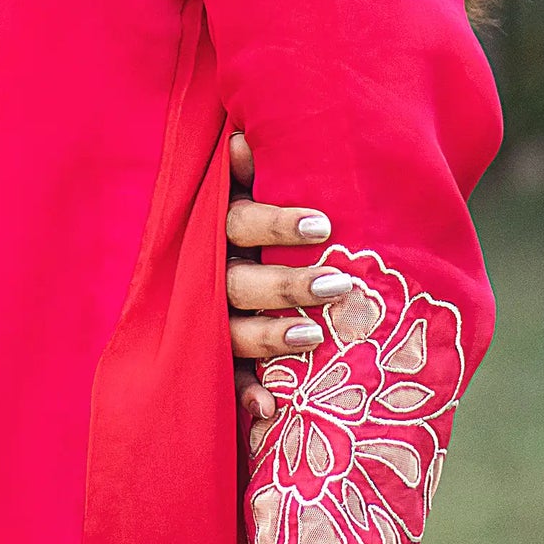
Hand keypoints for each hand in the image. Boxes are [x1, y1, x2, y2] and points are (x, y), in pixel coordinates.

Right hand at [226, 127, 351, 427]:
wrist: (210, 257)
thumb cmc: (251, 216)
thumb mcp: (246, 189)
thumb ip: (248, 167)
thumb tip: (246, 134)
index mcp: (217, 227)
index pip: (240, 221)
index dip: (276, 223)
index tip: (325, 224)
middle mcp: (207, 272)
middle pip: (237, 280)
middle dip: (286, 284)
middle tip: (337, 286)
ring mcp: (206, 317)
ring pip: (231, 330)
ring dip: (270, 336)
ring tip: (314, 336)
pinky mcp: (211, 356)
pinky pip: (226, 381)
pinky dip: (246, 395)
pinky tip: (268, 409)